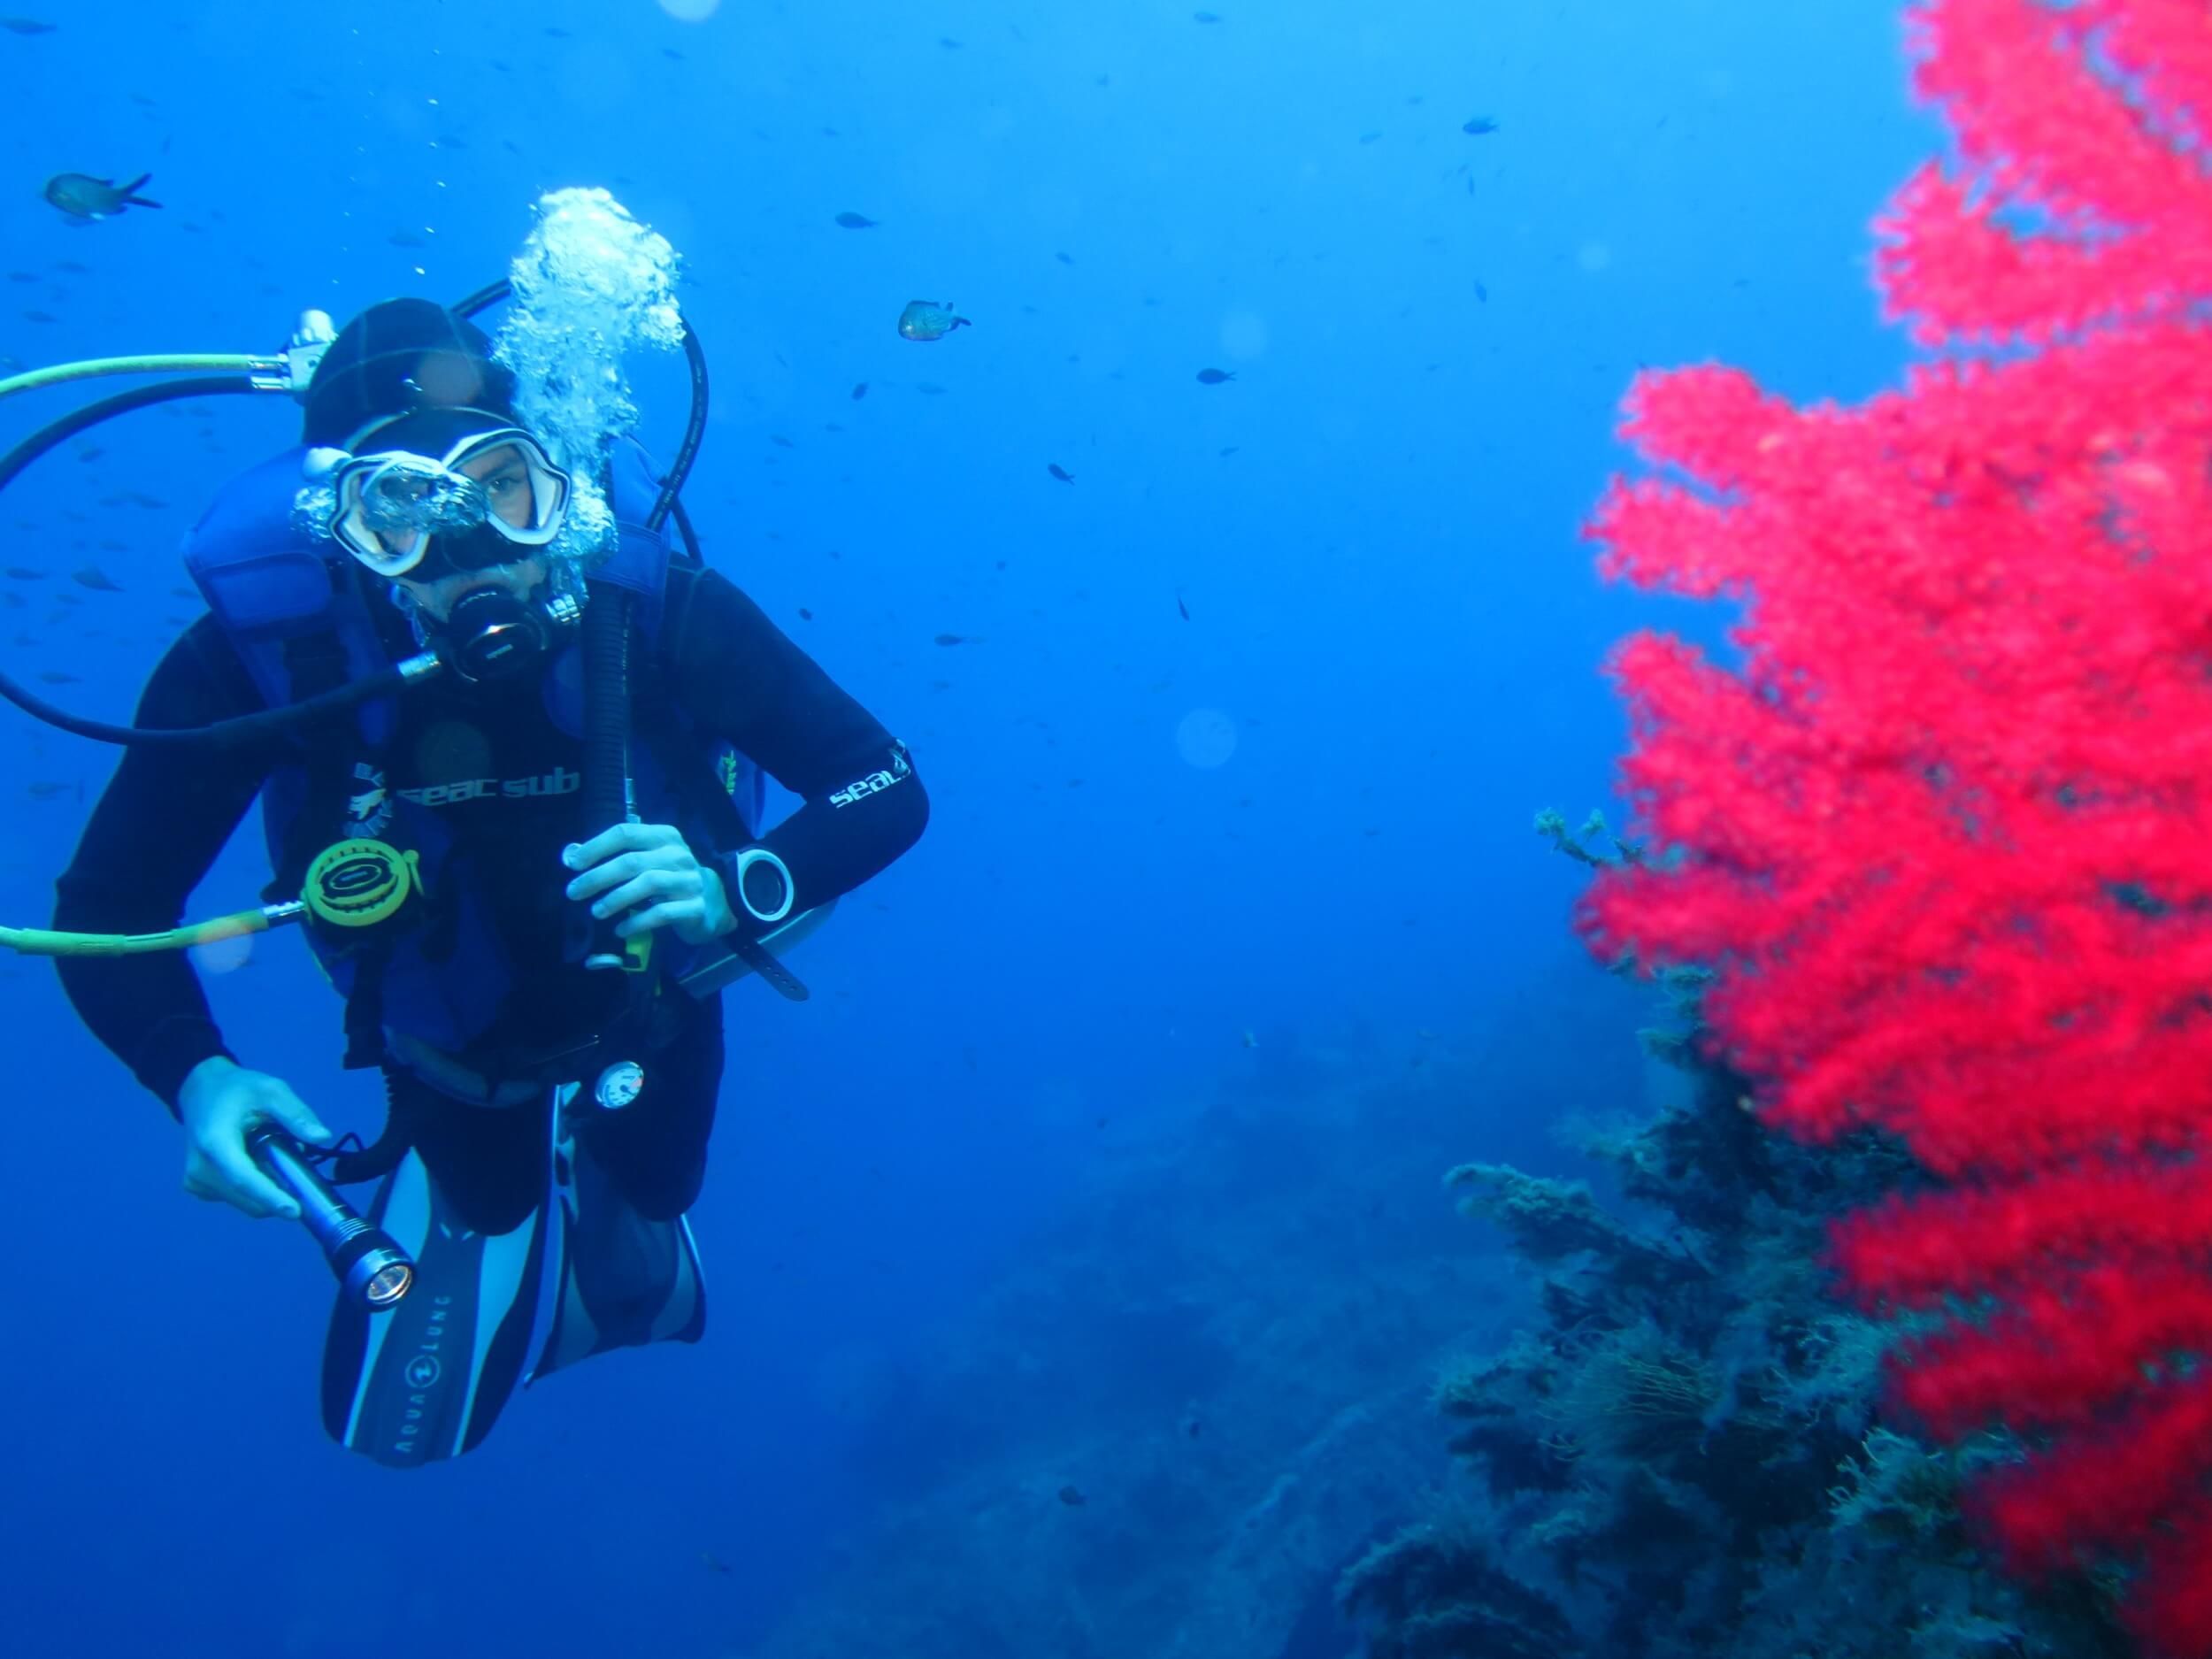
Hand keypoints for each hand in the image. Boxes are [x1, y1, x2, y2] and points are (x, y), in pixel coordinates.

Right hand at [176, 1056, 336, 1220]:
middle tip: (298, 1165)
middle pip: (248, 1197)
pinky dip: (257, 1187)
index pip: (243, 1179)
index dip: (270, 1197)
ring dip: (269, 1188)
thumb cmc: (237, 1090)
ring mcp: (197, 1183)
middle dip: (280, 1191)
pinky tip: (256, 1160)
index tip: (295, 1211)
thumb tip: (323, 1137)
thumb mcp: (271, 1090)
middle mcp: (200, 1170)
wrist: (201, 1092)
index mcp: (214, 1144)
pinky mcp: (199, 1188)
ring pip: (246, 1201)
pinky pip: (239, 1197)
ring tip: (272, 1153)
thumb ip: (296, 1114)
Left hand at [563, 822, 734, 945]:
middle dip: (598, 877)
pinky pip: (662, 913)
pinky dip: (637, 921)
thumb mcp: (650, 859)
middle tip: (573, 892)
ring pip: (648, 884)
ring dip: (616, 899)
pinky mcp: (695, 907)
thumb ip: (618, 855)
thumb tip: (572, 855)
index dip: (596, 847)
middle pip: (632, 861)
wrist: (715, 901)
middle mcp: (678, 855)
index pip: (626, 833)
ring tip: (595, 911)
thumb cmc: (671, 877)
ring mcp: (689, 881)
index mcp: (664, 837)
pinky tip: (620, 929)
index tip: (573, 864)